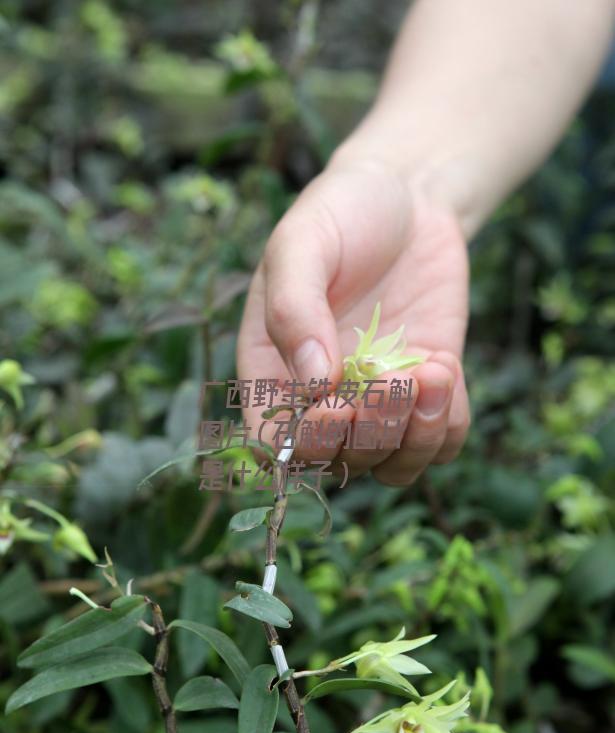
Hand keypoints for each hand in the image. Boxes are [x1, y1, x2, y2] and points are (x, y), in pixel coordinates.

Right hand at [237, 158, 470, 484]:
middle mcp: (324, 401)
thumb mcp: (302, 243)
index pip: (278, 446)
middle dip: (372, 434)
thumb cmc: (339, 213)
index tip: (336, 405)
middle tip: (396, 376)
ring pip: (394, 466)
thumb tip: (315, 383)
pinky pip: (442, 444)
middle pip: (341, 462)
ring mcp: (379, 402)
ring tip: (432, 371)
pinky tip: (445, 367)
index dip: (307, 444)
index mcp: (273, 373)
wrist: (409, 197)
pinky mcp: (428, 395)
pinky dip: (448, 422)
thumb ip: (294, 307)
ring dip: (416, 436)